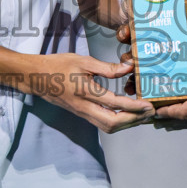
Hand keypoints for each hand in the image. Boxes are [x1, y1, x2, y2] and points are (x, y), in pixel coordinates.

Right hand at [25, 52, 157, 133]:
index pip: (114, 103)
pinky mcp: (81, 114)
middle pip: (112, 123)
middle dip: (134, 120)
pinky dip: (118, 122)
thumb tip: (129, 67)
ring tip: (142, 115)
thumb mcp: (83, 61)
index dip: (134, 107)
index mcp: (85, 91)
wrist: (36, 77)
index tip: (149, 105)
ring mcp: (82, 113)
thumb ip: (107, 67)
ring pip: (108, 127)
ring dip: (127, 124)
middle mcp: (84, 107)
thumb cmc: (58, 66)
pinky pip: (102, 123)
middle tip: (149, 113)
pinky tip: (127, 114)